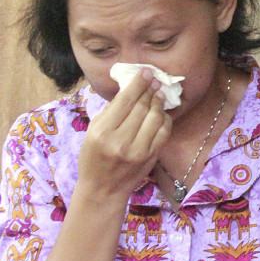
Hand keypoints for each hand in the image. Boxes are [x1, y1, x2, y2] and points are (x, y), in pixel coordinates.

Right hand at [77, 70, 171, 199]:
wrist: (103, 188)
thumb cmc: (94, 157)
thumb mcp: (92, 132)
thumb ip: (110, 112)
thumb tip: (129, 89)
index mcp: (102, 132)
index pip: (124, 101)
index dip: (137, 84)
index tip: (146, 72)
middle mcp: (120, 141)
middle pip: (141, 107)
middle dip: (150, 90)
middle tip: (155, 79)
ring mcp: (138, 150)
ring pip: (155, 118)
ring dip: (159, 102)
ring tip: (159, 93)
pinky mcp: (150, 157)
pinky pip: (163, 132)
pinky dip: (165, 119)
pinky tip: (162, 113)